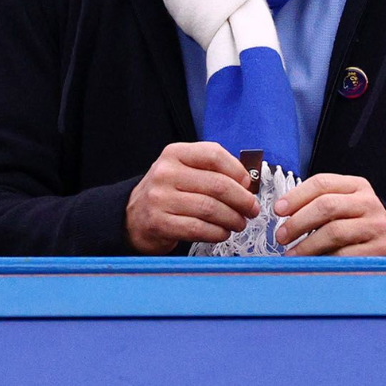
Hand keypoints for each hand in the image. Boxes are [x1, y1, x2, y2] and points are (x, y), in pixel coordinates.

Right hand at [126, 142, 260, 254]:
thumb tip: (247, 181)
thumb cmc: (167, 192)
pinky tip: (223, 232)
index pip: (214, 154)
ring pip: (211, 208)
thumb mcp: (183, 170)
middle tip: (252, 209)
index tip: (248, 184)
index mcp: (174, 153)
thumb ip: (211, 170)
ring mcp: (161, 199)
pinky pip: (199, 229)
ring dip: (232, 218)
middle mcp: (166, 173)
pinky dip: (217, 232)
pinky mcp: (160, 223)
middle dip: (242, 199)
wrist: (132, 217)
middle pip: (217, 185)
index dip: (237, 170)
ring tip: (239, 222)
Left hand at [273, 173, 385, 256]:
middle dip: (298, 221)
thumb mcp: (342, 204)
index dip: (296, 196)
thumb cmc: (356, 222)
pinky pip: (345, 255)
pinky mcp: (379, 251)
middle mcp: (368, 203)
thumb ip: (316, 203)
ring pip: (334, 232)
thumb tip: (282, 212)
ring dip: (307, 245)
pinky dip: (324, 260)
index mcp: (356, 185)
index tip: (278, 210)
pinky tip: (312, 264)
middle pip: (326, 206)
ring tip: (291, 254)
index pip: (322, 183)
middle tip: (281, 236)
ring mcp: (376, 226)